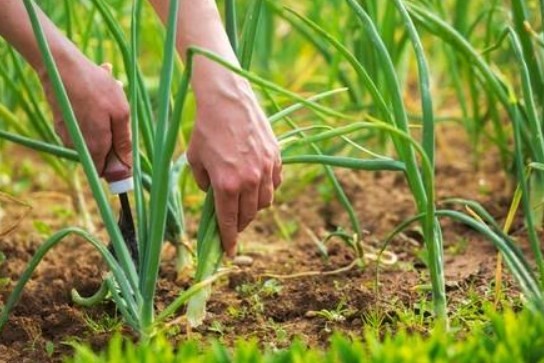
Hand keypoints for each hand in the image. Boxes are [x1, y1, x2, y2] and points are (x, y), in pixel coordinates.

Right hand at [40, 58, 131, 181]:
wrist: (61, 67)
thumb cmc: (96, 88)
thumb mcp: (120, 114)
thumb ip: (123, 143)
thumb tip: (125, 168)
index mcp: (94, 147)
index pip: (104, 171)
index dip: (115, 163)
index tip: (122, 148)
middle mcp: (77, 146)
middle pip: (99, 154)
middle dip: (111, 138)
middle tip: (115, 116)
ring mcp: (66, 135)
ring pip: (91, 138)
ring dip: (102, 124)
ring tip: (106, 100)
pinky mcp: (60, 124)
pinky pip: (81, 126)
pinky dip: (90, 115)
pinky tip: (94, 96)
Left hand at [187, 76, 281, 256]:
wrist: (227, 99)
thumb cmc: (205, 128)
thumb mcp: (195, 159)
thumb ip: (203, 183)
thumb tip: (211, 194)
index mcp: (226, 184)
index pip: (229, 222)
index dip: (229, 240)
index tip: (229, 252)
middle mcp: (249, 180)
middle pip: (249, 215)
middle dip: (239, 223)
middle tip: (232, 222)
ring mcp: (265, 169)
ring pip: (265, 202)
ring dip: (254, 207)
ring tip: (244, 200)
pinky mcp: (275, 157)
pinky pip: (275, 183)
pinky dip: (267, 189)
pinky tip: (257, 183)